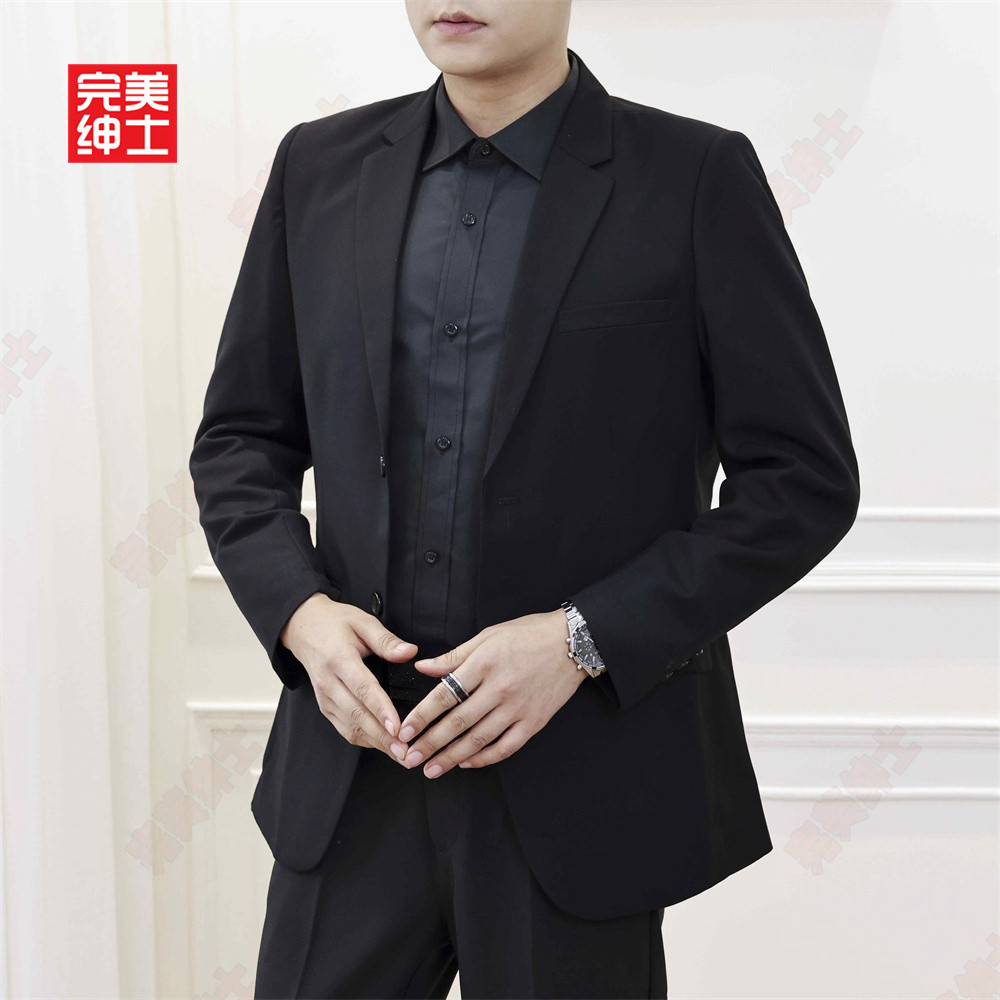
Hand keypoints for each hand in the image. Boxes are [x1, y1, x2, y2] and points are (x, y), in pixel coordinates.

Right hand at [280, 592, 417, 763]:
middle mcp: (329, 682)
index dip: (381, 710)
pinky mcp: (325, 706)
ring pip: (350, 727)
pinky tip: (383, 746)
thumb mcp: (363, 621)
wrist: (303, 627)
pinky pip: (344, 728)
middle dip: (383, 737)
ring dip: (375, 743)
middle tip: (406, 751)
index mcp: (339, 659)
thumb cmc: (335, 623)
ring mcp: (325, 697)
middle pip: (357, 715)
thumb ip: (386, 640)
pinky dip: (364, 740)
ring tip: (400, 754)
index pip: (363, 689)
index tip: (398, 727)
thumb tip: (409, 652)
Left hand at [394, 609, 586, 777]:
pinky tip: (467, 763)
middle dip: (430, 743)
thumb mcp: (487, 636)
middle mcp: (500, 688)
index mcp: (485, 663)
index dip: (422, 715)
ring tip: (432, 769)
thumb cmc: (529, 634)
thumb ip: (454, 656)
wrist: (572, 642)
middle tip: (410, 758)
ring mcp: (519, 708)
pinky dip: (485, 758)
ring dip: (452, 757)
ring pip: (479, 739)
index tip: (405, 730)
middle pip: (458, 722)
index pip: (445, 694)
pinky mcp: (534, 721)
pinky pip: (506, 746)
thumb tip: (423, 667)